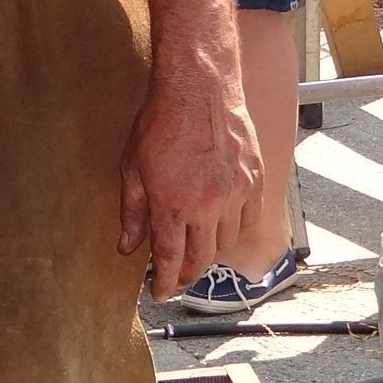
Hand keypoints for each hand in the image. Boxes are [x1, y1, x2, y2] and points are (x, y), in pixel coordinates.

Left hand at [118, 64, 263, 298]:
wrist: (199, 89)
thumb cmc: (160, 124)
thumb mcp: (132, 169)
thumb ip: (132, 213)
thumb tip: (127, 247)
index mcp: (172, 206)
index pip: (171, 260)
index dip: (165, 283)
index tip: (160, 293)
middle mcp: (207, 206)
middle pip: (202, 258)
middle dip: (187, 273)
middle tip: (177, 275)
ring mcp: (235, 194)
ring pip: (226, 242)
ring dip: (210, 250)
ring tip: (196, 246)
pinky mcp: (255, 181)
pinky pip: (249, 219)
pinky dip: (236, 229)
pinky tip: (222, 224)